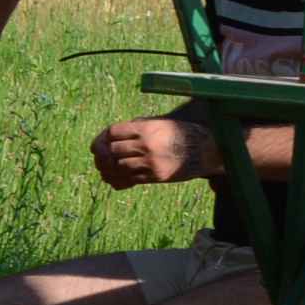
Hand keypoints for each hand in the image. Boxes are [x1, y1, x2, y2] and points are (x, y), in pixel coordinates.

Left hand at [93, 115, 209, 189]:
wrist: (206, 149)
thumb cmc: (179, 133)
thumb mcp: (158, 123)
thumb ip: (135, 128)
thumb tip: (108, 138)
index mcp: (146, 128)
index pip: (113, 132)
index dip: (102, 138)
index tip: (98, 144)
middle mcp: (148, 145)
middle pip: (113, 151)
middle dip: (103, 155)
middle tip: (99, 159)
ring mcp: (152, 162)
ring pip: (119, 167)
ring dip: (108, 170)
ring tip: (104, 170)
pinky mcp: (157, 176)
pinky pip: (131, 180)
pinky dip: (118, 181)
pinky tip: (112, 180)